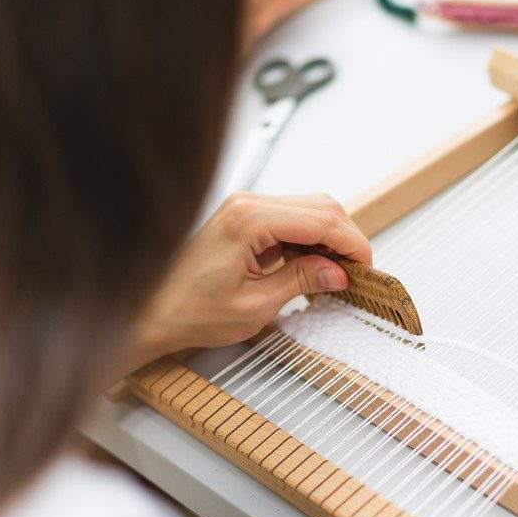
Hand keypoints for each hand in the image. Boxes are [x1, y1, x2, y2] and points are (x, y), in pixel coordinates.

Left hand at [132, 193, 370, 361]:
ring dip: (330, 238)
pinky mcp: (243, 219)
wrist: (150, 311)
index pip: (321, 220)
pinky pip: (290, 219)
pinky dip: (310, 239)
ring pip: (308, 209)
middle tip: (359, 273)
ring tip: (339, 273)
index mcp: (249, 220)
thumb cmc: (189, 311)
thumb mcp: (255, 306)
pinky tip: (315, 265)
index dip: (353, 243)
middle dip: (346, 237)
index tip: (367, 268)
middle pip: (320, 206)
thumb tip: (338, 272)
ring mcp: (244, 209)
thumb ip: (301, 281)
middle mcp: (247, 205)